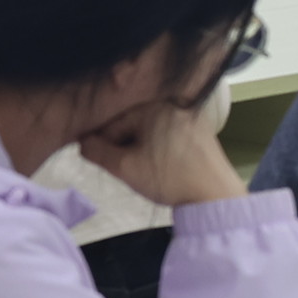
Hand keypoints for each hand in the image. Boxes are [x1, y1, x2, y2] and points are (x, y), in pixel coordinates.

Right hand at [79, 99, 244, 207]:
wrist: (215, 196)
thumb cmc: (169, 179)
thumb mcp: (124, 167)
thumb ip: (95, 151)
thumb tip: (82, 142)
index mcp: (152, 104)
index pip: (112, 121)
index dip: (102, 144)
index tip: (102, 162)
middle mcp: (172, 101)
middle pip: (130, 121)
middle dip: (122, 144)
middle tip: (124, 167)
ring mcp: (189, 113)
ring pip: (148, 127)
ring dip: (138, 145)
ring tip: (142, 168)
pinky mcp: (199, 128)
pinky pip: (166, 131)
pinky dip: (157, 145)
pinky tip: (159, 164)